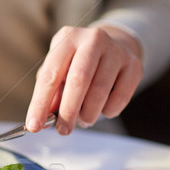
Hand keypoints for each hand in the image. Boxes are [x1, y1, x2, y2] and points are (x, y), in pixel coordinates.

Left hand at [25, 26, 142, 134]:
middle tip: (63, 130)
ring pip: (100, 91)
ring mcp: (116, 51)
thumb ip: (51, 94)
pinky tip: (102, 110)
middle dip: (68, 111)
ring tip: (83, 121)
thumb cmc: (78, 64)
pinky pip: (121, 97)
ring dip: (88, 114)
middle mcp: (93, 39)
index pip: (50, 75)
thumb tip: (43, 120)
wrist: (114, 46)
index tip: (34, 125)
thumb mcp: (59, 72)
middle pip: (78, 80)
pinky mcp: (134, 65)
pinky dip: (108, 111)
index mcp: (68, 38)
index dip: (40, 103)